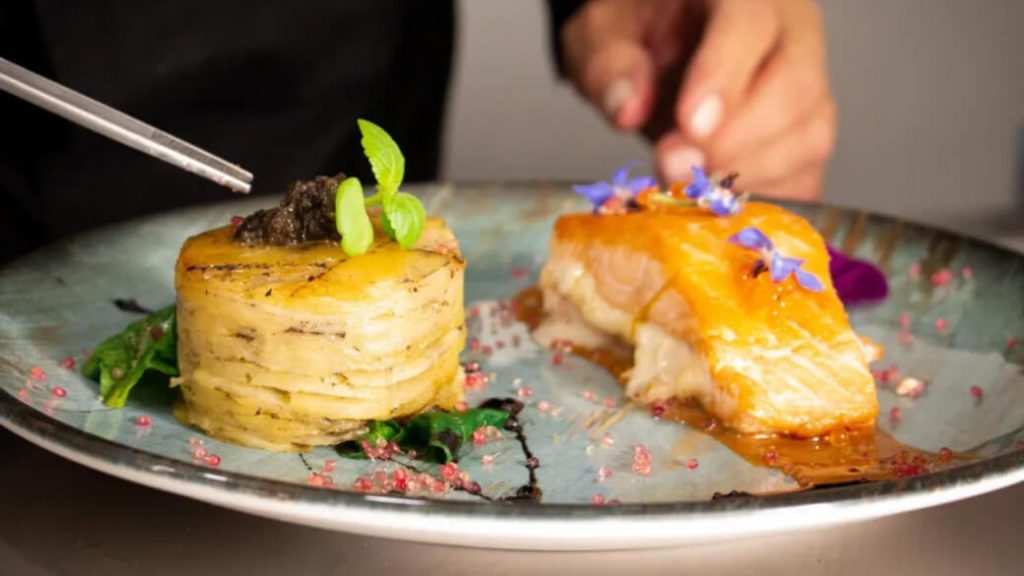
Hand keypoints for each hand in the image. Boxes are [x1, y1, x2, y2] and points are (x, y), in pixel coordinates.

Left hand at [561, 0, 834, 199]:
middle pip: (794, 86)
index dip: (724, 78)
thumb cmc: (635, 34)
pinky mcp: (805, 137)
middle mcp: (790, 31)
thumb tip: (628, 107)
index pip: (751, 23)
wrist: (654, 53)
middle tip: (673, 162)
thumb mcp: (602, 36)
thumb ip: (610, 65)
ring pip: (808, 136)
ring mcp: (809, 85)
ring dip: (744, 176)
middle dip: (732, 141)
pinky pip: (805, 179)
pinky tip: (718, 201)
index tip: (690, 126)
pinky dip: (763, 203)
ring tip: (688, 183)